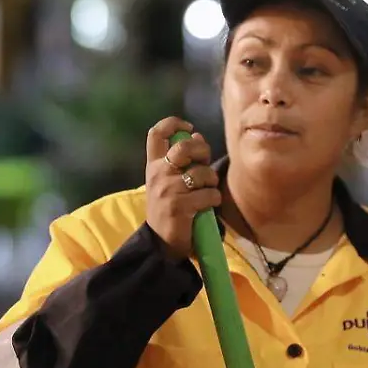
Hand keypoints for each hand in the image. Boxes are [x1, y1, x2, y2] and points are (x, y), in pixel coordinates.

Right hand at [144, 116, 221, 260]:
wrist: (160, 243)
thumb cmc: (168, 210)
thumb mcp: (167, 183)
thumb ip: (181, 161)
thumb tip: (197, 135)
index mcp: (153, 166)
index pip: (156, 133)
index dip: (173, 123)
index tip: (189, 128)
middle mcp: (158, 174)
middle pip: (184, 146)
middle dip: (202, 151)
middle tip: (205, 163)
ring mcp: (167, 190)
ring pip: (201, 173)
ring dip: (211, 181)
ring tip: (209, 191)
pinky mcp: (179, 206)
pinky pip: (208, 194)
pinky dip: (213, 200)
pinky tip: (209, 206)